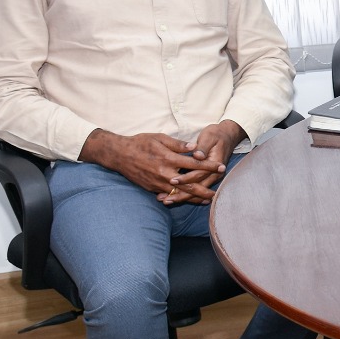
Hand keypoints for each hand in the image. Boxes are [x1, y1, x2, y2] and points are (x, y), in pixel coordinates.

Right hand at [79, 130, 209, 200]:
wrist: (118, 155)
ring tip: (207, 200)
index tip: (221, 167)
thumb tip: (195, 148)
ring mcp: (157, 183)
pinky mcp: (151, 188)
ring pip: (179, 193)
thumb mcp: (160, 138)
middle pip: (189, 184)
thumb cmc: (140, 143)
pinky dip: (179, 198)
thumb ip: (178, 144)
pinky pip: (168, 195)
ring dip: (194, 197)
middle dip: (204, 189)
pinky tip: (188, 200)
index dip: (209, 166)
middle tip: (217, 192)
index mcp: (168, 159)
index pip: (194, 164)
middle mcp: (164, 173)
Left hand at [166, 120, 246, 204]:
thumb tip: (197, 155)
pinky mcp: (206, 178)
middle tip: (166, 199)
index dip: (186, 178)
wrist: (227, 136)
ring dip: (181, 197)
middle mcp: (214, 174)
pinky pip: (195, 189)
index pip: (199, 174)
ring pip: (195, 191)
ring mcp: (210, 177)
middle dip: (181, 194)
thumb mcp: (210, 137)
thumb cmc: (216, 135)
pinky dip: (183, 194)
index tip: (172, 180)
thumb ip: (203, 147)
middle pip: (197, 187)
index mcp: (215, 164)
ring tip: (165, 201)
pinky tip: (171, 197)